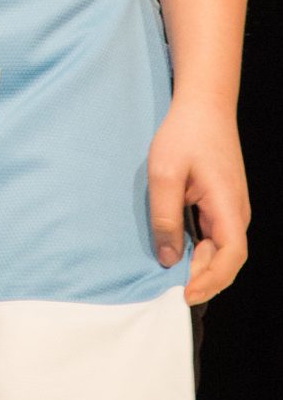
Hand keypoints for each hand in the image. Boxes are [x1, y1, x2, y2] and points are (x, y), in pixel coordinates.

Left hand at [146, 99, 249, 305]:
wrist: (204, 105)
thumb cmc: (184, 134)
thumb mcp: (164, 174)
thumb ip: (165, 217)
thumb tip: (169, 259)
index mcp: (228, 206)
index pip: (231, 256)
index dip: (210, 280)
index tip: (184, 294)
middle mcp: (236, 212)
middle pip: (225, 259)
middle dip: (201, 279)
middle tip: (168, 293)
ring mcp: (231, 208)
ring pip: (220, 249)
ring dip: (199, 267)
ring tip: (171, 280)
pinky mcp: (221, 204)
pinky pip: (214, 236)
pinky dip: (199, 251)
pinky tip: (178, 255)